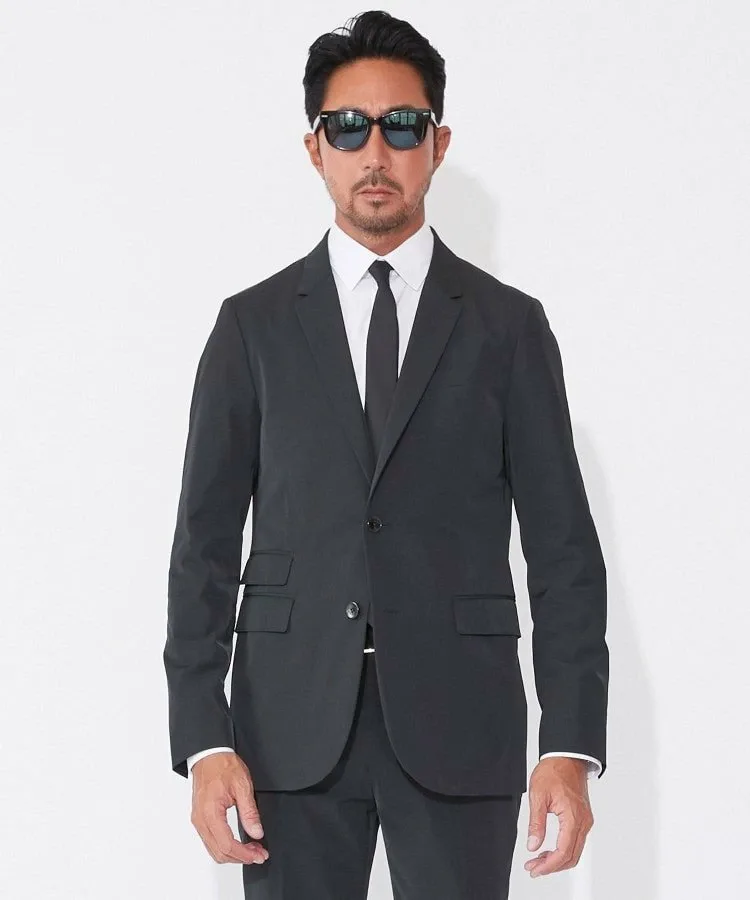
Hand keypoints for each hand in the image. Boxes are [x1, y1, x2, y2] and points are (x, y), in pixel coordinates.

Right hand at [190, 751, 269, 864]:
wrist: (209, 755)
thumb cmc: (223, 766)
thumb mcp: (243, 785)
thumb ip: (249, 812)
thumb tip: (256, 832)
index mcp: (210, 813)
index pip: (227, 845)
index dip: (244, 854)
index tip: (258, 854)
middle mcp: (200, 820)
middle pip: (219, 852)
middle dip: (240, 857)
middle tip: (259, 853)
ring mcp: (198, 820)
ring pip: (214, 849)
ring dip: (233, 854)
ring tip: (252, 849)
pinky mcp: (199, 818)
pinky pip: (211, 840)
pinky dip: (225, 846)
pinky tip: (239, 842)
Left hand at [524, 757, 593, 877]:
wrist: (566, 758)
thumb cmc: (553, 771)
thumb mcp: (538, 796)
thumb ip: (536, 823)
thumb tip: (533, 845)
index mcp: (573, 817)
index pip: (563, 852)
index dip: (548, 865)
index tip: (535, 869)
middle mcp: (583, 822)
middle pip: (571, 857)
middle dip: (552, 867)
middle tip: (533, 868)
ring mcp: (585, 820)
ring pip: (574, 851)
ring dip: (557, 860)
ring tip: (538, 860)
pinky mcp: (583, 818)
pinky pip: (575, 841)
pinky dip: (563, 850)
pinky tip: (549, 850)